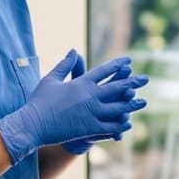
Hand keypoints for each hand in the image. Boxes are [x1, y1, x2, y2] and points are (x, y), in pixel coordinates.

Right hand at [0, 50, 147, 163]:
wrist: (33, 124)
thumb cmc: (39, 101)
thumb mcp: (51, 79)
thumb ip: (65, 65)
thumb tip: (74, 50)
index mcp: (82, 83)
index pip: (105, 71)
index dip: (118, 65)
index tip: (129, 62)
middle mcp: (90, 96)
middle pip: (117, 87)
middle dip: (132, 83)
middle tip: (145, 79)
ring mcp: (92, 113)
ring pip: (118, 108)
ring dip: (131, 104)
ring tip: (143, 101)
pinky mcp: (90, 128)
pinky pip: (110, 126)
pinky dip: (120, 124)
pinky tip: (128, 123)